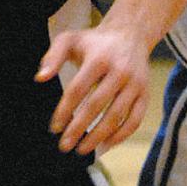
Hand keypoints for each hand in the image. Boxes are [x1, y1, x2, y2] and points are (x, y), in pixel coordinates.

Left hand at [37, 22, 151, 153]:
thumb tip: (40, 78)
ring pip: (116, 116)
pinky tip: (105, 146)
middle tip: (65, 146)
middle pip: (96, 105)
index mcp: (99, 58)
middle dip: (79, 128)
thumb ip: (53, 56)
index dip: (65, 110)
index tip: (55, 128)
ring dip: (98, 137)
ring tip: (82, 150)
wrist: (131, 35)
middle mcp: (120, 71)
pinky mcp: (145, 94)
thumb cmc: (95, 42)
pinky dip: (121, 136)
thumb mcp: (70, 40)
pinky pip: (134, 120)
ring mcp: (135, 84)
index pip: (78, 89)